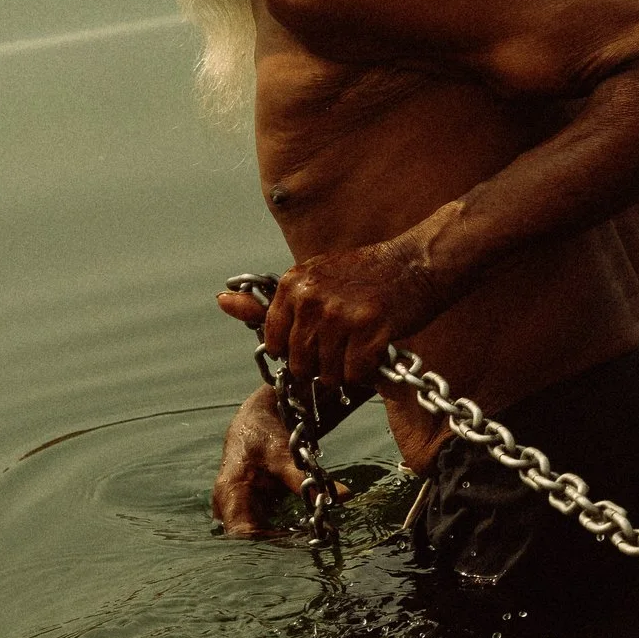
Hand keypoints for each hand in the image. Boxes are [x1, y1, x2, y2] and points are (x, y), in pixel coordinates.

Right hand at [212, 388, 305, 539]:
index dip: (268, 545)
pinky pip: (259, 526)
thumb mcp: (285, 457)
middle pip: (249, 538)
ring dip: (279, 540)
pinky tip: (301, 534)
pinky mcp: (245, 507)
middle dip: (278, 545)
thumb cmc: (264, 435)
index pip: (243, 533)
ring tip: (309, 543)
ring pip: (254, 535)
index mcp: (230, 491)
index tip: (298, 547)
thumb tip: (343, 497)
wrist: (253, 420)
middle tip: (310, 547)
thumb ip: (309, 481)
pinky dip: (278, 531)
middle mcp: (226, 504)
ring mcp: (234, 507)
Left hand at [217, 238, 440, 395]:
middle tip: (346, 345)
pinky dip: (367, 372)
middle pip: (301, 363)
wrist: (417, 263)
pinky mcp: (369, 329)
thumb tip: (220, 300)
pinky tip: (376, 351)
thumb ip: (267, 300)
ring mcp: (339, 314)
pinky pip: (355, 374)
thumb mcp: (311, 279)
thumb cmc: (367, 275)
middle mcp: (311, 298)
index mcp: (292, 285)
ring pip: (328, 373)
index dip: (297, 351)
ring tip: (361, 347)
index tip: (318, 341)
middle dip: (322, 364)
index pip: (275, 344)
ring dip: (347, 370)